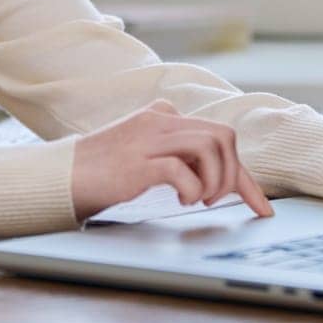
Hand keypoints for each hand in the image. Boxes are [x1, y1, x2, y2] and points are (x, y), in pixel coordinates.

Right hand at [71, 99, 276, 222]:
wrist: (59, 177)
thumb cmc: (102, 174)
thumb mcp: (145, 156)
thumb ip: (176, 155)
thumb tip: (218, 180)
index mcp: (163, 115)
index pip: (218, 137)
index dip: (245, 176)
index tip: (263, 207)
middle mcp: (160, 119)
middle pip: (224, 137)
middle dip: (233, 175)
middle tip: (217, 202)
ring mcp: (149, 138)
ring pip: (211, 147)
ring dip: (216, 181)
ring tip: (198, 200)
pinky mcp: (138, 161)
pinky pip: (184, 169)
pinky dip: (192, 189)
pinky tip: (183, 200)